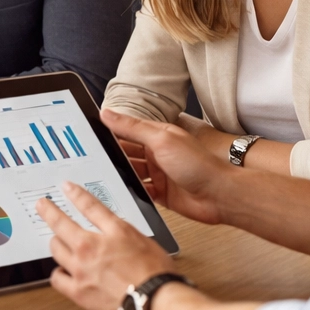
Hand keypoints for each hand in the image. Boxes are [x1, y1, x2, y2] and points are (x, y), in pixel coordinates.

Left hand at [36, 181, 175, 309]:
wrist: (156, 305)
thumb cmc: (158, 276)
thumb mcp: (146, 242)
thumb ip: (125, 235)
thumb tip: (114, 233)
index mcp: (114, 232)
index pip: (90, 206)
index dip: (76, 194)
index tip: (66, 187)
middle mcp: (93, 247)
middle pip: (61, 224)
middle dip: (49, 212)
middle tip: (43, 206)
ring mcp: (82, 269)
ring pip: (56, 249)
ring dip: (55, 242)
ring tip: (56, 241)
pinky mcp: (78, 292)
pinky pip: (57, 278)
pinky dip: (58, 273)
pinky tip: (62, 272)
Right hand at [101, 109, 230, 225]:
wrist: (220, 195)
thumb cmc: (199, 164)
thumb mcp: (161, 140)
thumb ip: (133, 127)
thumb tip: (108, 113)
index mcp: (157, 137)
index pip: (127, 131)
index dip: (109, 132)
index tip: (89, 134)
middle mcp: (157, 154)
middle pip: (126, 153)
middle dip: (111, 156)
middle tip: (91, 159)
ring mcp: (159, 175)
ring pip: (131, 173)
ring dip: (119, 174)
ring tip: (101, 176)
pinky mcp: (161, 194)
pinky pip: (139, 192)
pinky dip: (130, 192)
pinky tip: (119, 192)